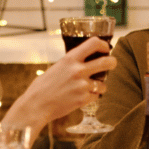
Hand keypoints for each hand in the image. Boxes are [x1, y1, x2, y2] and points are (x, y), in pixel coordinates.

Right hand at [2, 36, 116, 132]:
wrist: (36, 105)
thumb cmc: (42, 87)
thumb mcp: (56, 68)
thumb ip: (71, 64)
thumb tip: (84, 61)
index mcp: (70, 59)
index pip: (94, 43)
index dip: (103, 45)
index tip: (106, 49)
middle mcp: (78, 70)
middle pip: (107, 62)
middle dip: (112, 63)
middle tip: (111, 64)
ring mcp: (82, 85)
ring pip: (103, 84)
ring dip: (99, 86)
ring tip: (89, 88)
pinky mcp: (83, 99)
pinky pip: (96, 97)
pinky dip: (91, 97)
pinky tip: (81, 97)